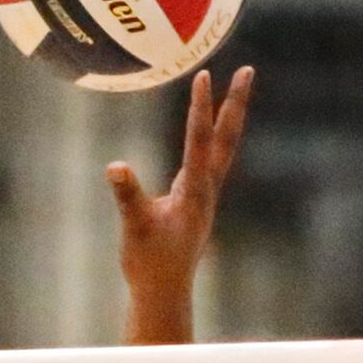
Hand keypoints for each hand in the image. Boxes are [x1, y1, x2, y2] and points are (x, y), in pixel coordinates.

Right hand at [105, 66, 252, 311]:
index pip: (198, 138)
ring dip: (230, 118)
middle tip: (247, 71)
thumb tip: (116, 167)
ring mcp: (205, 194)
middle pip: (227, 137)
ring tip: (236, 93)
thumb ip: (127, 196)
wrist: (165, 292)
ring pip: (223, 147)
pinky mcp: (198, 202)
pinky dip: (216, 139)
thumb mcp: (135, 227)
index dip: (200, 106)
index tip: (204, 75)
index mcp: (194, 190)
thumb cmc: (149, 262)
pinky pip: (212, 160)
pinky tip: (211, 134)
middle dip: (235, 103)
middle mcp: (207, 188)